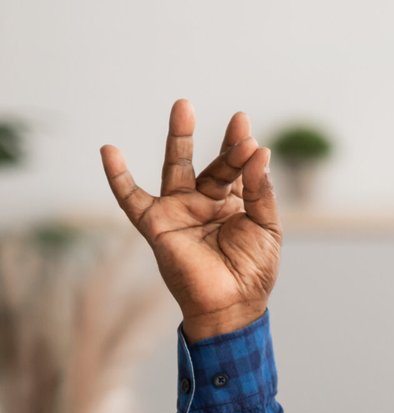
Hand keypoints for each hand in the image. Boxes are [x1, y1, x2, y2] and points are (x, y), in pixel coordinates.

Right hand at [101, 99, 279, 341]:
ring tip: (183, 107)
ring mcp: (180, 212)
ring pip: (176, 168)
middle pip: (211, 164)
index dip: (241, 147)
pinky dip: (117, 177)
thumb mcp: (266, 226)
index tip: (246, 126)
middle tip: (228, 114)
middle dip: (218, 140)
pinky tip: (108, 152)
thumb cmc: (252, 270)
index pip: (237, 168)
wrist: (233, 305)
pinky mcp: (158, 225)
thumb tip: (260, 151)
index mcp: (234, 204)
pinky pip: (131, 199)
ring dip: (179, 139)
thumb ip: (261, 189)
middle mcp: (205, 203)